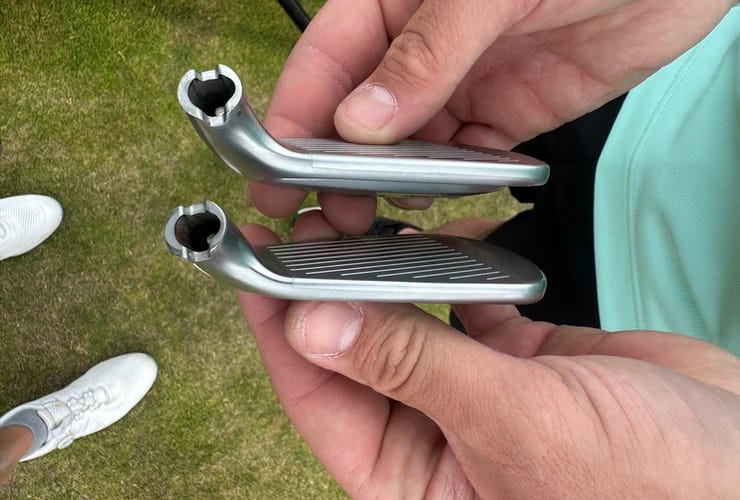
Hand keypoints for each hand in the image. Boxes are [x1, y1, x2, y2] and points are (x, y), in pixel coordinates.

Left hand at [238, 224, 739, 497]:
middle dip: (332, 291)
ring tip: (359, 219)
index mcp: (413, 480)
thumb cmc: (646, 485)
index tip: (258, 269)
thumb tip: (315, 324)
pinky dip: (453, 267)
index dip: (283, 334)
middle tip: (306, 226)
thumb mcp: (511, 424)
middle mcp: (435, 433)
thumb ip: (412, 368)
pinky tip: (438, 233)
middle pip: (359, 353)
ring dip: (387, 274)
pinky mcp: (517, 354)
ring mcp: (475, 388)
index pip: (322, 399)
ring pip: (409, 321)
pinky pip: (465, 301)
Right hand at [251, 0, 734, 231]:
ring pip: (406, 146)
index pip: (328, 60)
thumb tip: (360, 121)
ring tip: (372, 224)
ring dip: (388, 184)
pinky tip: (436, 205)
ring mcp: (463, 85)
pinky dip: (446, 184)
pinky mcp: (505, 118)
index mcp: (397, 0)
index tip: (276, 170)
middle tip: (327, 216)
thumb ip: (427, 54)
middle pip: (360, 113)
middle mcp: (422, 48)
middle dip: (337, 165)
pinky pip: (461, 160)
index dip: (296, 115)